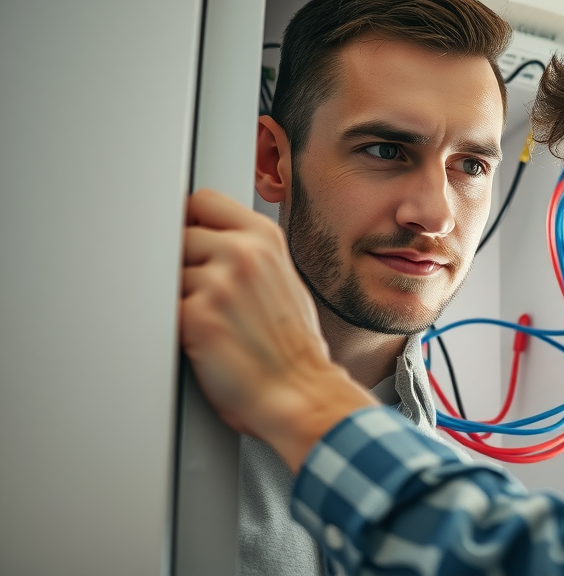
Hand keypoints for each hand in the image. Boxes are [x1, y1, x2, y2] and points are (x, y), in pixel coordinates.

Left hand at [180, 188, 377, 470]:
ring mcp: (218, 283)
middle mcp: (242, 253)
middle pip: (177, 236)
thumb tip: (206, 239)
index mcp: (265, 239)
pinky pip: (162, 308)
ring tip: (208, 324)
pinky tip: (200, 340)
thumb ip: (246, 252)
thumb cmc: (292, 347)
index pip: (203, 201)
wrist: (300, 392)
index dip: (192, 224)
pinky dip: (173, 325)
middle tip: (202, 297)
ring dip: (178, 299)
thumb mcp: (283, 279)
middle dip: (183, 266)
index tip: (193, 246)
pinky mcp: (195, 317)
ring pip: (166, 274)